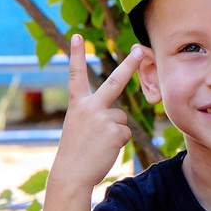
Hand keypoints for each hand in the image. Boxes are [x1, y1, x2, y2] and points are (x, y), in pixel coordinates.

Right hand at [46, 45, 144, 196]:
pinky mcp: (116, 132)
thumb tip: (122, 117)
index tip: (76, 36)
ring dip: (116, 131)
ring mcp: (103, 118)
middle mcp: (90, 107)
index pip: (76, 75)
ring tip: (99, 143)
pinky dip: (119, 142)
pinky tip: (105, 149)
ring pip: (122, 118)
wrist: (71, 174)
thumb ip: (97, 114)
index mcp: (77, 104)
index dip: (75, 55)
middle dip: (128, 64)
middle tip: (139, 49)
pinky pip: (126, 133)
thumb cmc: (75, 151)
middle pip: (114, 82)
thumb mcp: (80, 126)